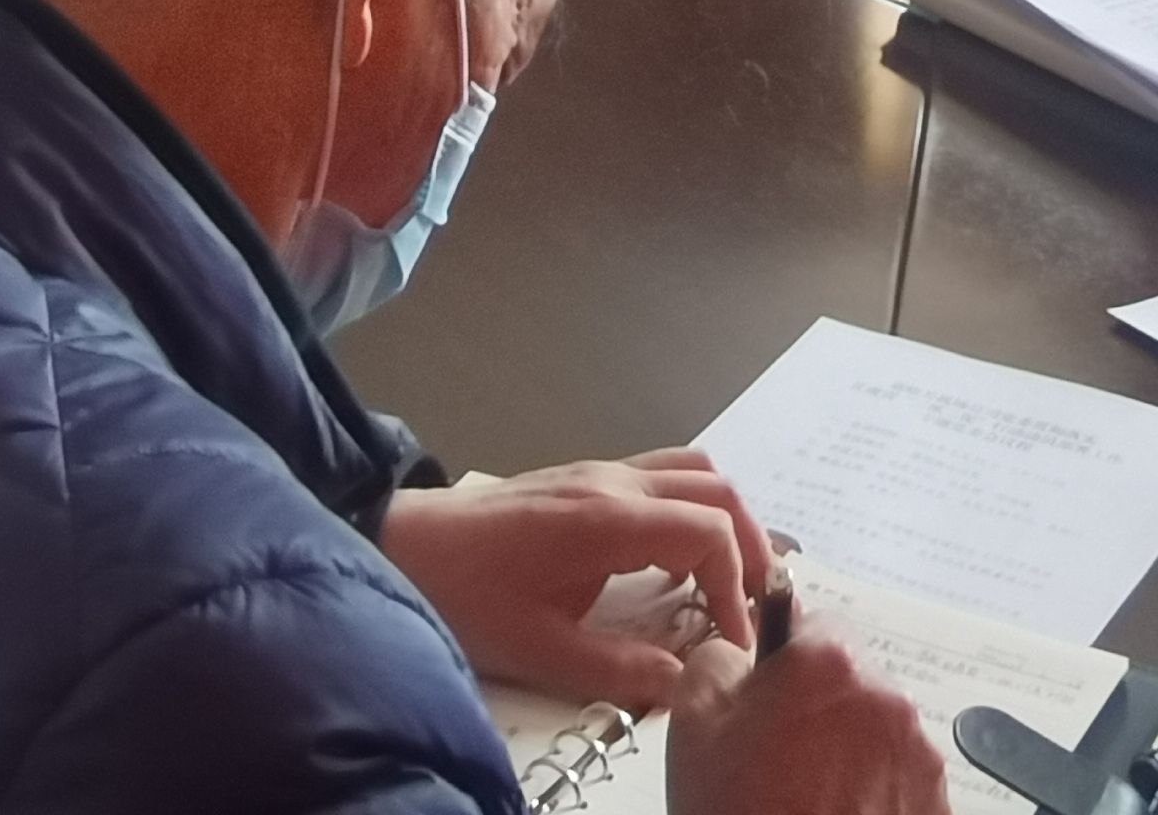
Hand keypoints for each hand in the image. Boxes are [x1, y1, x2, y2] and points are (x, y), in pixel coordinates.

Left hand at [380, 453, 774, 709]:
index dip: (737, 586)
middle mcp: (614, 481)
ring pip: (693, 471)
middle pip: (717, 489)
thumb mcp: (540, 650)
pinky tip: (677, 560)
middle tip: (753, 606)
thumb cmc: (467, 595)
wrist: (404, 546)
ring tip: (728, 580)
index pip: (710, 532)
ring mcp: (600, 471)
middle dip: (750, 547)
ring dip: (725, 520)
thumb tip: (685, 685)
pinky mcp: (584, 477)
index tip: (733, 639)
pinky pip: (663, 475)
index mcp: (609, 518)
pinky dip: (692, 510)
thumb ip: (619, 671)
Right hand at [664, 626, 950, 814]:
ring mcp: (916, 753)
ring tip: (803, 794)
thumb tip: (737, 656)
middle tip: (776, 754)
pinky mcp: (932, 800)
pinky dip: (871, 788)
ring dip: (846, 747)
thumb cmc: (744, 812)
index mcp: (828, 663)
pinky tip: (834, 811)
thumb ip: (715, 661)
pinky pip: (897, 775)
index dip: (782, 659)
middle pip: (848, 678)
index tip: (768, 690)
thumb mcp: (694, 725)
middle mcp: (885, 698)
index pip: (810, 623)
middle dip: (816, 705)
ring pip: (874, 728)